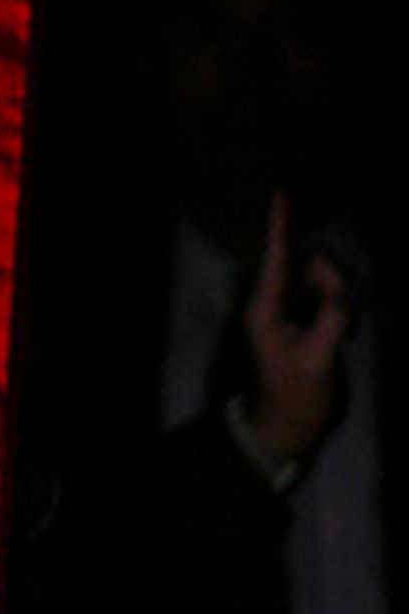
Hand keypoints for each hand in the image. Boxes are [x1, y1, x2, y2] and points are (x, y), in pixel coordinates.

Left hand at [240, 189, 354, 476]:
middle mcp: (275, 300)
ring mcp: (293, 308)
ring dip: (341, 300)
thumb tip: (340, 292)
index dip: (279, 225)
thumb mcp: (316, 360)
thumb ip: (329, 323)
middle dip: (332, 282)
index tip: (278, 193)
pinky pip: (333, 298)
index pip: (275, 258)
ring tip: (345, 335)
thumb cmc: (296, 393)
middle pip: (310, 265)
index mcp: (265, 307)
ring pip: (325, 280)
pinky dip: (344, 311)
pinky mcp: (309, 318)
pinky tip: (348, 334)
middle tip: (343, 321)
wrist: (292, 421)